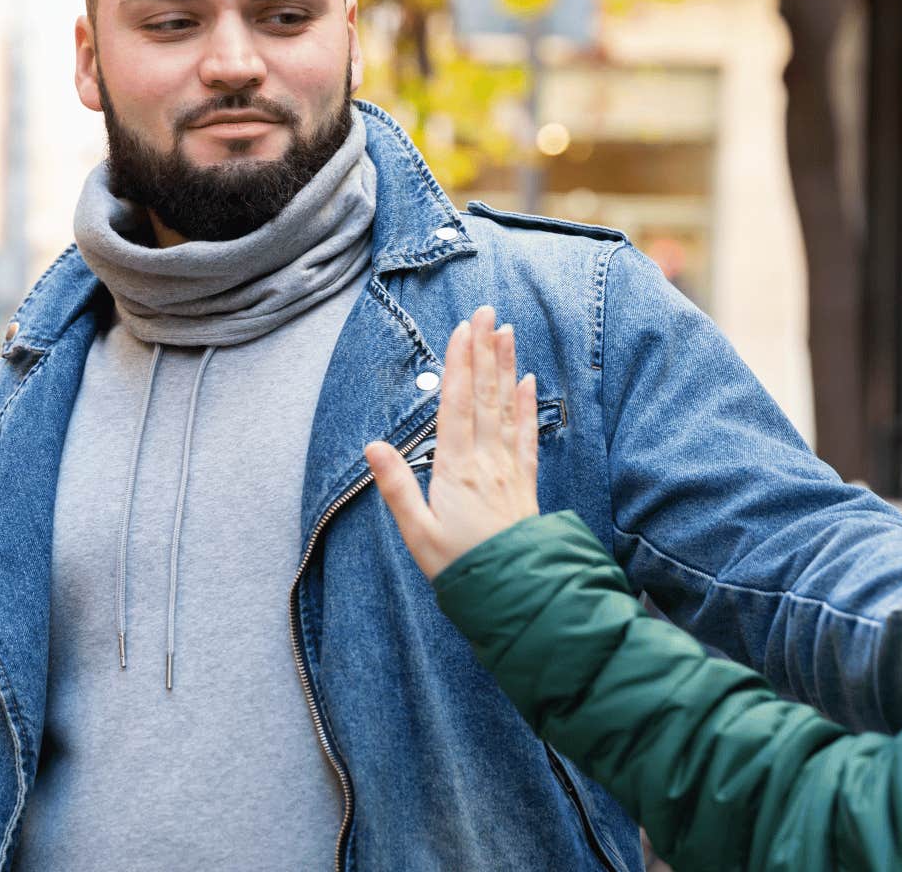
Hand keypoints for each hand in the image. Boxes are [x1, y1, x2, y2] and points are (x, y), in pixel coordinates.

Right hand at [367, 306, 539, 579]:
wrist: (516, 592)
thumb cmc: (461, 566)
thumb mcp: (418, 532)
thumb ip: (396, 487)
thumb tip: (373, 445)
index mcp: (455, 468)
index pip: (457, 405)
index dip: (460, 365)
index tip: (462, 329)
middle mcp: (485, 460)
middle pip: (485, 394)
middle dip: (484, 350)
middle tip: (486, 310)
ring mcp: (509, 468)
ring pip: (507, 406)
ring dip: (506, 366)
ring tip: (507, 331)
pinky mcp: (525, 481)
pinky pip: (527, 435)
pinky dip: (527, 406)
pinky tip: (529, 381)